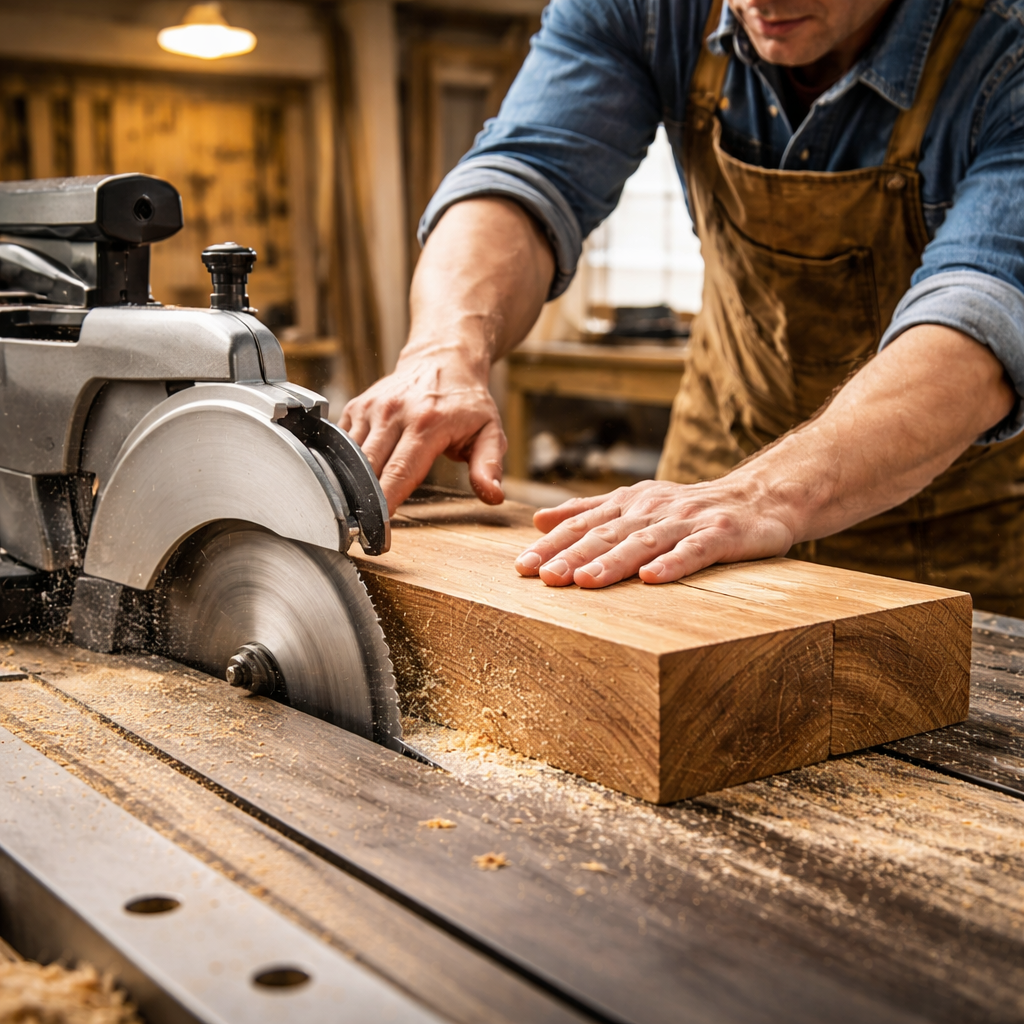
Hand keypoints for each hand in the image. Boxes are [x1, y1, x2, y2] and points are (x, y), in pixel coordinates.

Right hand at [340, 350, 505, 513]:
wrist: (443, 360)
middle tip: (362, 529)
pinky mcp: (357, 407)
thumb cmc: (466, 402)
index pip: (400, 472)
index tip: (379, 529)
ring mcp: (372, 408)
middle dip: (364, 500)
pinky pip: (342, 442)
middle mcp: (395, 413)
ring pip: (349, 456)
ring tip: (354, 509)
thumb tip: (492, 496)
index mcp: (428, 424)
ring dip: (349, 484)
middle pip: (368, 468)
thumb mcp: (490, 431)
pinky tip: (350, 480)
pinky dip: (343, 463)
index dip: (386, 504)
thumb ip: (488, 466)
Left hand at [513, 325, 1016, 589]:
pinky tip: (653, 579)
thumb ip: (589, 511)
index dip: (553, 544)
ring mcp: (690, 520)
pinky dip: (675, 564)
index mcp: (632, 504)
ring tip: (583, 581)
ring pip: (645, 541)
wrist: (764, 496)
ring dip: (613, 561)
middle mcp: (656, 509)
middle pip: (607, 534)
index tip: (520, 566)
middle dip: (571, 554)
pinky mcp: (724, 534)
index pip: (585, 525)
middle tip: (540, 576)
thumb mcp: (638, 504)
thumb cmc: (694, 510)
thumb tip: (538, 519)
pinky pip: (697, 550)